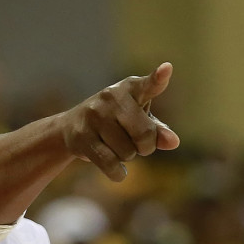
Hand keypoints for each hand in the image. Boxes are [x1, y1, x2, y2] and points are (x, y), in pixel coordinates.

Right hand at [61, 62, 178, 180]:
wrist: (70, 127)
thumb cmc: (115, 121)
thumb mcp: (138, 120)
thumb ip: (157, 130)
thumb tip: (173, 142)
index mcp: (131, 88)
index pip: (148, 85)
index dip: (158, 79)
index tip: (166, 69)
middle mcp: (112, 97)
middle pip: (144, 135)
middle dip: (145, 148)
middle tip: (136, 145)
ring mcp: (94, 115)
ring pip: (127, 152)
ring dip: (126, 157)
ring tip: (115, 146)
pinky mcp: (81, 136)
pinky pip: (110, 164)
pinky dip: (118, 173)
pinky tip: (117, 171)